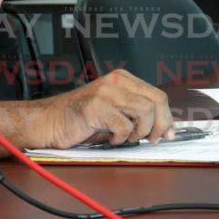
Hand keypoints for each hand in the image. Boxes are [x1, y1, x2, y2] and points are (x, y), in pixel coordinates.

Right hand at [31, 70, 174, 147]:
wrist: (50, 122)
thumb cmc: (80, 119)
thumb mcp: (113, 110)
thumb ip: (136, 112)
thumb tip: (165, 127)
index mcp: (121, 79)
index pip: (157, 95)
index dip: (167, 117)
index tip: (168, 133)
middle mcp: (115, 81)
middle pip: (157, 101)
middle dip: (160, 125)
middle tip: (152, 139)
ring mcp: (106, 93)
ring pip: (145, 113)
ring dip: (139, 132)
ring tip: (125, 137)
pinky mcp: (96, 107)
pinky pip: (124, 126)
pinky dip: (120, 138)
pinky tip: (110, 138)